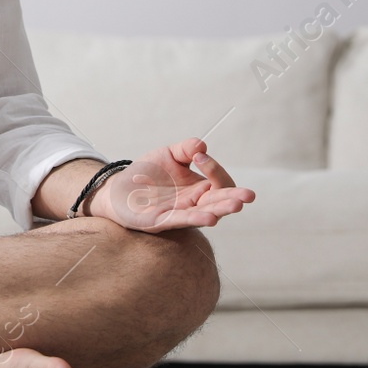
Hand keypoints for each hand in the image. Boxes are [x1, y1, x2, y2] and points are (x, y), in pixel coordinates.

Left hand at [88, 138, 254, 232]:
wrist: (119, 188)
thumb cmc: (148, 173)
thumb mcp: (168, 155)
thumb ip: (185, 149)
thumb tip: (202, 146)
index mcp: (200, 188)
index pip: (220, 182)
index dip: (215, 169)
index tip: (200, 156)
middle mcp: (194, 203)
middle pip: (220, 202)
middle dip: (233, 198)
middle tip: (248, 196)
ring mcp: (180, 214)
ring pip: (206, 213)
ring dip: (220, 209)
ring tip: (235, 205)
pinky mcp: (162, 222)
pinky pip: (182, 221)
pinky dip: (196, 218)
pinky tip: (210, 217)